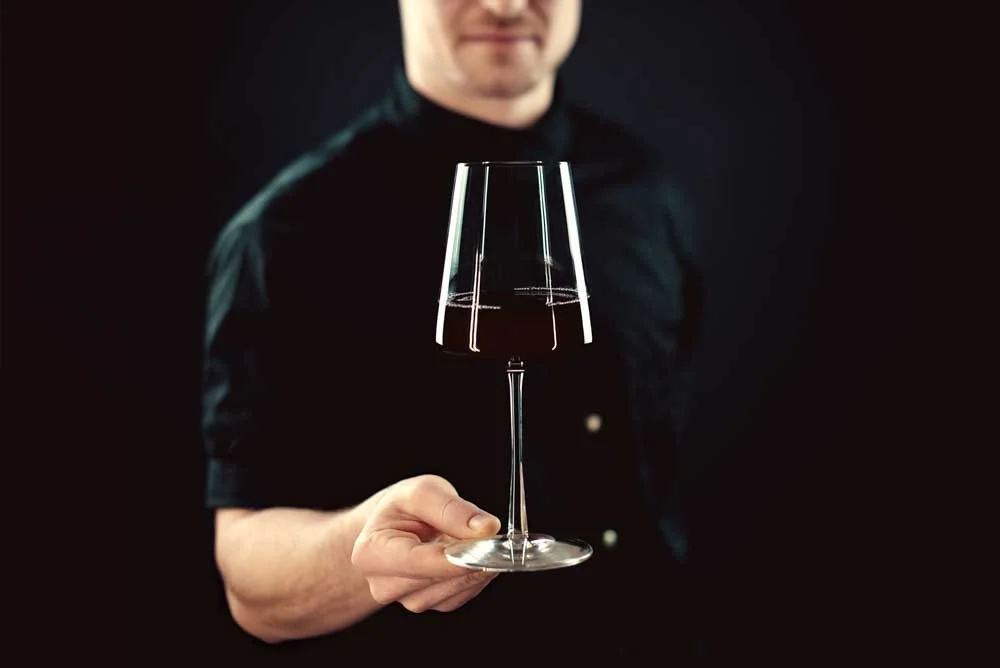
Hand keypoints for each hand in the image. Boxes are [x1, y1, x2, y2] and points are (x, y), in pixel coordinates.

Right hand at [351, 474, 501, 612]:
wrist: (392, 528)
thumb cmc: (400, 509)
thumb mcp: (419, 491)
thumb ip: (450, 508)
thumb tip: (485, 528)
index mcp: (371, 553)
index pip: (419, 562)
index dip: (457, 555)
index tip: (488, 542)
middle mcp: (385, 585)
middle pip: (441, 578)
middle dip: (472, 556)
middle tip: (492, 534)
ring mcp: (407, 600)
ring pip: (456, 589)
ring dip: (476, 565)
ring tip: (474, 539)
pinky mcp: (431, 604)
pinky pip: (463, 594)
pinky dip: (475, 574)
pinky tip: (470, 554)